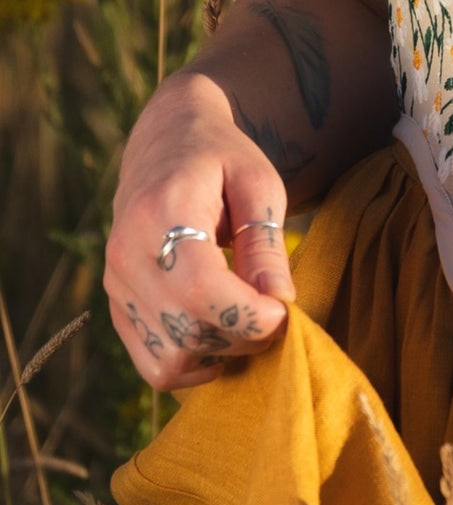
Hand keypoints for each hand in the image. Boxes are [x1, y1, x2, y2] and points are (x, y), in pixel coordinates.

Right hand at [104, 70, 296, 391]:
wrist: (165, 142)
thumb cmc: (221, 158)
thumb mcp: (259, 184)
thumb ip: (266, 244)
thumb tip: (278, 303)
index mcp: (160, 213)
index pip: (202, 292)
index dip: (251, 316)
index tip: (285, 308)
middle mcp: (126, 254)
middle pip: (188, 331)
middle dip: (244, 337)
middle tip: (274, 312)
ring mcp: (115, 284)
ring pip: (171, 358)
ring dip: (221, 355)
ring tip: (246, 319)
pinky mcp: (116, 305)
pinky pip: (154, 363)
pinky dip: (193, 363)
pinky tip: (220, 332)